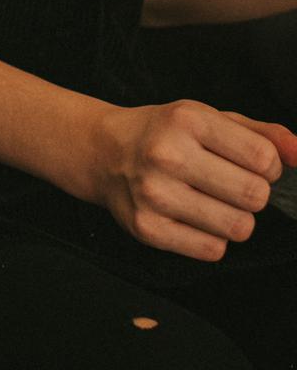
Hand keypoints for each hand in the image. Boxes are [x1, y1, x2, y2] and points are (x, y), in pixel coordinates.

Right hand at [80, 100, 295, 260]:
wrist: (102, 152)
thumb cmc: (166, 134)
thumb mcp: (211, 118)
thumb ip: (264, 135)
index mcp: (188, 121)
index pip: (264, 159)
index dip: (267, 167)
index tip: (247, 164)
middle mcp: (167, 155)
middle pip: (255, 197)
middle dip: (252, 194)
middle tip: (228, 185)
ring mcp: (154, 194)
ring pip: (238, 228)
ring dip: (234, 219)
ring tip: (210, 203)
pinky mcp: (147, 228)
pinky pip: (212, 250)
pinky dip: (211, 239)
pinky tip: (193, 218)